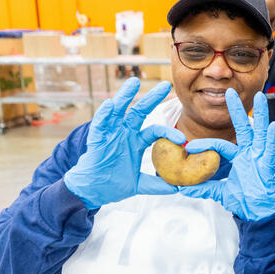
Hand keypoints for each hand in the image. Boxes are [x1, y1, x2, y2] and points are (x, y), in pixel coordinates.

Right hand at [64, 78, 184, 208]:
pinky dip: (104, 114)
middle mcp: (125, 133)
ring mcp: (110, 134)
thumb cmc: (114, 184)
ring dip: (125, 96)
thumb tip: (178, 188)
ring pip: (118, 111)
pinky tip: (110, 104)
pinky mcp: (96, 139)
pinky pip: (100, 124)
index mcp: (137, 141)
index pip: (155, 131)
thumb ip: (157, 185)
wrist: (92, 191)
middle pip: (140, 111)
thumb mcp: (140, 184)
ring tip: (134, 82)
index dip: (168, 132)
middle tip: (165, 84)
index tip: (182, 137)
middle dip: (152, 98)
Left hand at [179, 90, 274, 220]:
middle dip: (237, 110)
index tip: (189, 146)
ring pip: (260, 132)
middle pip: (243, 128)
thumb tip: (182, 188)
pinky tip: (274, 126)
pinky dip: (272, 138)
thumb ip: (204, 187)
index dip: (205, 145)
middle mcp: (250, 153)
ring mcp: (260, 157)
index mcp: (239, 157)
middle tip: (229, 92)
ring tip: (260, 97)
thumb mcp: (220, 192)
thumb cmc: (244, 200)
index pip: (220, 146)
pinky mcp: (267, 166)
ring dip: (261, 114)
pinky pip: (270, 150)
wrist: (258, 213)